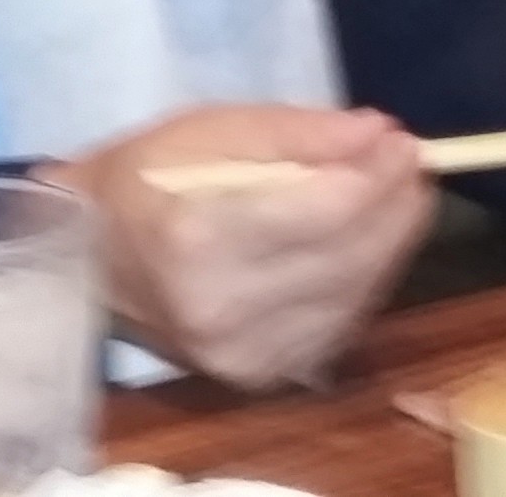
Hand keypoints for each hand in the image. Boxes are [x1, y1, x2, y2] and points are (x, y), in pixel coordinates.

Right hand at [47, 105, 431, 390]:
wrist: (94, 259)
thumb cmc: (149, 177)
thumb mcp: (214, 129)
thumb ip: (298, 132)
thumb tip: (375, 133)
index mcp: (200, 238)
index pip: (321, 212)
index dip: (375, 176)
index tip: (401, 139)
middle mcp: (223, 309)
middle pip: (349, 258)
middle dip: (395, 206)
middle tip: (411, 161)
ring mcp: (243, 355)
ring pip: (354, 296)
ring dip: (389, 242)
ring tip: (397, 193)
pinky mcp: (260, 376)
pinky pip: (338, 323)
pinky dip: (362, 279)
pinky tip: (364, 241)